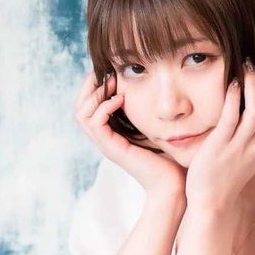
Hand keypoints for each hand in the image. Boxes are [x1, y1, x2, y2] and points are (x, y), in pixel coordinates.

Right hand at [74, 70, 186, 198]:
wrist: (175, 185)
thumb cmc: (172, 158)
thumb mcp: (159, 126)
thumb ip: (151, 109)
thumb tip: (155, 85)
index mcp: (113, 133)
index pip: (88, 105)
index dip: (95, 85)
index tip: (111, 70)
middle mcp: (105, 138)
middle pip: (79, 107)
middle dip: (90, 85)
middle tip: (108, 72)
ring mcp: (106, 144)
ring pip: (81, 113)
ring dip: (95, 94)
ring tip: (112, 83)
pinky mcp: (112, 149)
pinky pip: (95, 123)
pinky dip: (104, 106)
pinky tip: (120, 98)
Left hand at [183, 48, 254, 213]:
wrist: (213, 203)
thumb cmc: (225, 176)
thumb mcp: (247, 152)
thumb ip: (251, 129)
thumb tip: (249, 103)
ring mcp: (243, 145)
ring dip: (253, 80)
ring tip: (246, 61)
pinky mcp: (223, 147)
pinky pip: (232, 116)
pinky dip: (234, 96)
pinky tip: (231, 82)